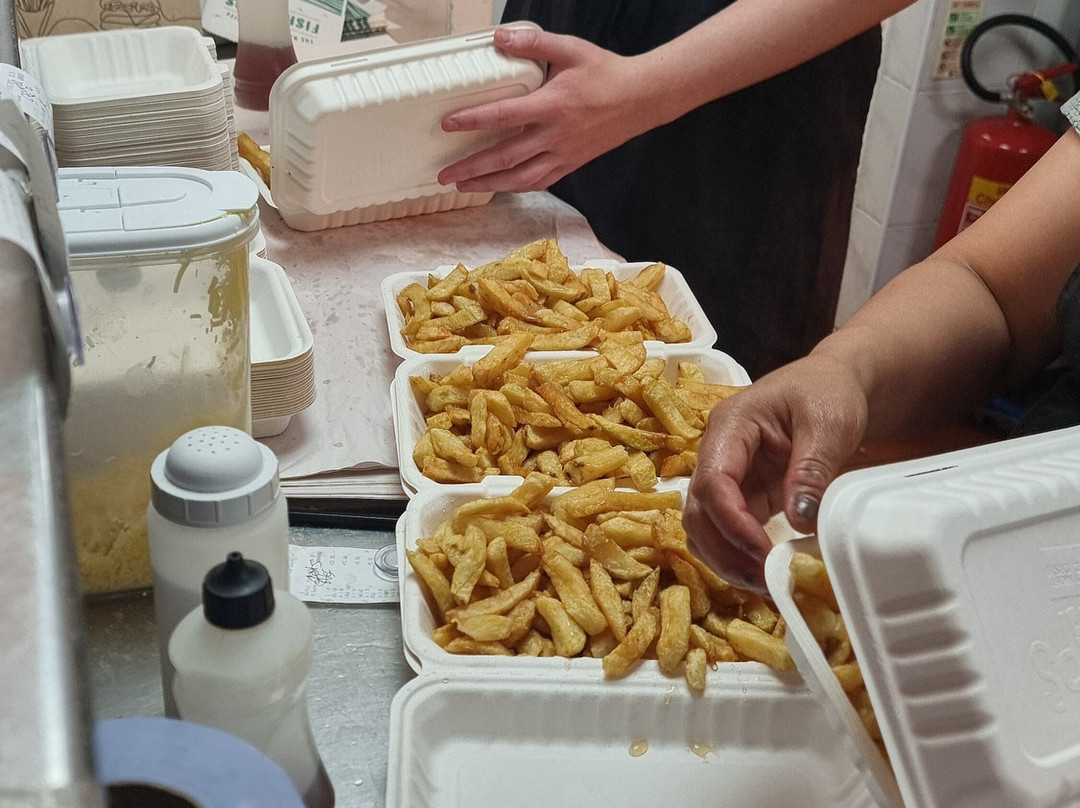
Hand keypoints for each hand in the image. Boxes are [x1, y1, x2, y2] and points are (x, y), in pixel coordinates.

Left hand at [437, 27, 649, 192]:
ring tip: (464, 185)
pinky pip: (539, 182)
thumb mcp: (571, 49)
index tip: (448, 124)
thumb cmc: (606, 74)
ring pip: (521, 178)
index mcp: (553, 106)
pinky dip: (515, 187)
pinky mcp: (571, 164)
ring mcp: (564, 154)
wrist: (640, 99)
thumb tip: (499, 37)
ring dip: (489, 185)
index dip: (473, 120)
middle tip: (445, 173)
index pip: (504, 116)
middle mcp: (556, 136)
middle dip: (473, 168)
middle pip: (506, 158)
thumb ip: (533, 43)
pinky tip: (499, 186)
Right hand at [683, 354, 869, 591]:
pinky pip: (727, 532)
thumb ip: (811, 469)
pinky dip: (739, 557)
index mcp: (730, 426)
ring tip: (765, 584)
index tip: (763, 551)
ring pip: (704, 527)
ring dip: (726, 560)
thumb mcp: (828, 423)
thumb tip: (799, 521)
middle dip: (724, 551)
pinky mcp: (745, 496)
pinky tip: (765, 574)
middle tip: (763, 580)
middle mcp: (718, 454)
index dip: (731, 522)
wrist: (836, 384)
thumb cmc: (828, 392)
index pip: (713, 481)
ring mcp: (729, 477)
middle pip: (697, 511)